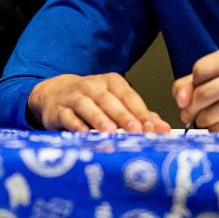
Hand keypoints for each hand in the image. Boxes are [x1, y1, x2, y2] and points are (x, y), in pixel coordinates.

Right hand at [28, 73, 171, 132]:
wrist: (55, 94)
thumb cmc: (93, 101)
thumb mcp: (116, 103)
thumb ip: (139, 115)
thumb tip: (163, 128)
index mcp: (111, 82)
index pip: (128, 96)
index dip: (140, 112)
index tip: (152, 127)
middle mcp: (93, 86)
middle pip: (109, 100)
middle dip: (123, 116)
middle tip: (136, 131)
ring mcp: (74, 96)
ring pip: (87, 105)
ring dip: (99, 118)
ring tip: (110, 132)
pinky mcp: (58, 109)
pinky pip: (68, 116)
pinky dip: (76, 125)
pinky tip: (84, 135)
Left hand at [172, 44, 218, 131]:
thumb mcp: (213, 76)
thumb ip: (188, 84)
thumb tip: (181, 100)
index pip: (201, 69)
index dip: (190, 85)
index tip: (191, 93)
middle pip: (205, 93)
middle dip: (191, 107)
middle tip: (190, 113)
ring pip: (211, 114)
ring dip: (202, 121)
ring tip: (208, 118)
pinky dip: (215, 131)